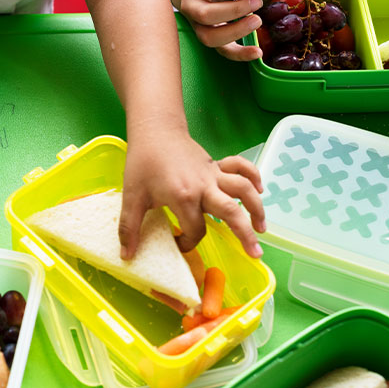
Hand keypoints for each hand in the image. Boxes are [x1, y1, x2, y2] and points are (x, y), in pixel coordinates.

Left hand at [118, 125, 265, 260]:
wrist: (155, 131)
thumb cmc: (142, 162)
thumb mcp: (132, 196)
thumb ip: (130, 227)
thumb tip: (127, 256)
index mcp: (183, 196)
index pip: (195, 229)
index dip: (188, 242)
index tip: (179, 244)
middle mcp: (204, 186)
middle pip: (232, 212)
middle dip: (245, 235)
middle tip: (255, 255)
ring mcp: (213, 174)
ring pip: (243, 189)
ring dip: (256, 208)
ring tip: (262, 229)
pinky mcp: (216, 165)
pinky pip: (241, 168)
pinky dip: (253, 176)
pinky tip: (260, 190)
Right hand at [178, 0, 263, 60]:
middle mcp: (190, 7)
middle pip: (206, 15)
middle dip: (235, 10)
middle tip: (257, 2)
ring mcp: (197, 26)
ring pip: (210, 37)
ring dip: (236, 31)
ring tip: (257, 21)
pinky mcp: (208, 39)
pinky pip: (222, 51)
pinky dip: (240, 54)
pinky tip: (257, 52)